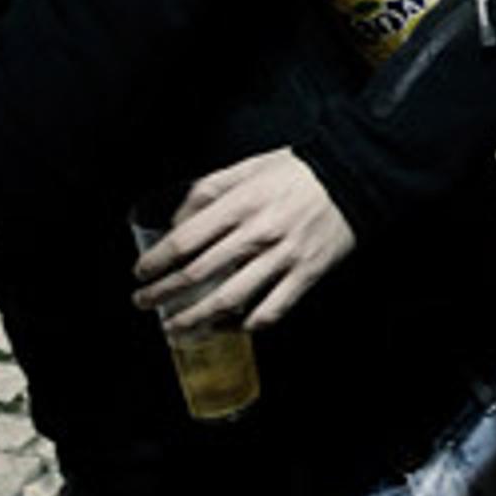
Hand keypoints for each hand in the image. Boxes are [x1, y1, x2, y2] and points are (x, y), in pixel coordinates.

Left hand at [135, 149, 358, 332]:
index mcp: (242, 204)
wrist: (354, 175)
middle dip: (162, 294)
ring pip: (229, 300)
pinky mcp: (307, 273)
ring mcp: (284, 256)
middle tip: (143, 302)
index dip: (156, 261)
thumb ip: (209, 190)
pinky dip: (246, 326)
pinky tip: (229, 328)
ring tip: (173, 328)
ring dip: (194, 319)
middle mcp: (259, 233)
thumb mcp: (250, 166)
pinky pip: (271, 310)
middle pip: (198, 274)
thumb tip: (176, 221)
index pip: (185, 240)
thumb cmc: (298, 172)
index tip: (141, 272)